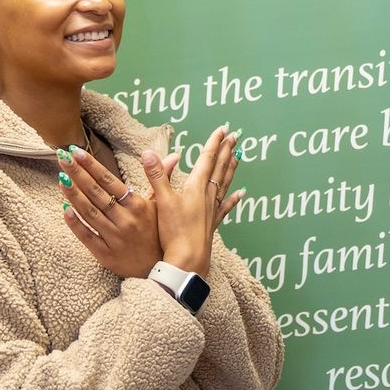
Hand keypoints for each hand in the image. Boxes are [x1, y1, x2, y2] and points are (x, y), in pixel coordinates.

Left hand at [58, 145, 173, 277]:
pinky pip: (86, 236)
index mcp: (138, 206)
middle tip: (62, 157)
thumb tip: (173, 156)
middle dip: (77, 173)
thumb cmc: (160, 233)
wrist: (160, 270)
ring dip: (72, 194)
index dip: (92, 166)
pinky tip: (64, 208)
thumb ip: (162, 178)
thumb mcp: (164, 205)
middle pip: (96, 193)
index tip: (77, 152)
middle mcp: (125, 220)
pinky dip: (74, 223)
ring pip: (89, 212)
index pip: (110, 181)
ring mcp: (114, 238)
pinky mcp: (105, 254)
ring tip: (60, 177)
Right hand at [142, 125, 242, 277]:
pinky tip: (241, 194)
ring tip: (238, 157)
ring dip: (231, 168)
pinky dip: (234, 198)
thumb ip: (156, 175)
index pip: (207, 159)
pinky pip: (226, 206)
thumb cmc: (174, 231)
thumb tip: (148, 152)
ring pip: (225, 183)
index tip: (223, 130)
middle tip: (235, 137)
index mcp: (196, 187)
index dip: (214, 143)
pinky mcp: (213, 223)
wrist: (187, 259)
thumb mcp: (161, 201)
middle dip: (226, 150)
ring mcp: (212, 209)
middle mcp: (208, 195)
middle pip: (219, 167)